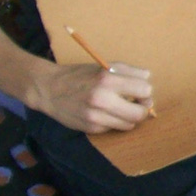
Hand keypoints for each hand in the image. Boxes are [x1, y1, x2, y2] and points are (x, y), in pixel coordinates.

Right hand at [35, 62, 153, 132]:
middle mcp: (102, 99)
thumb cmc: (79, 76)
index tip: (139, 92)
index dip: (145, 92)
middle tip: (136, 104)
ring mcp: (96, 116)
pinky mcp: (92, 128)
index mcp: (107, 80)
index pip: (145, 91)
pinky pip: (114, 129)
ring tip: (120, 108)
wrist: (47, 89)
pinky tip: (105, 114)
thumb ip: (129, 71)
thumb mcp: (103, 66)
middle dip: (142, 108)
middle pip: (140, 113)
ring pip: (130, 124)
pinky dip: (114, 122)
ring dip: (129, 117)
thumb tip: (148, 77)